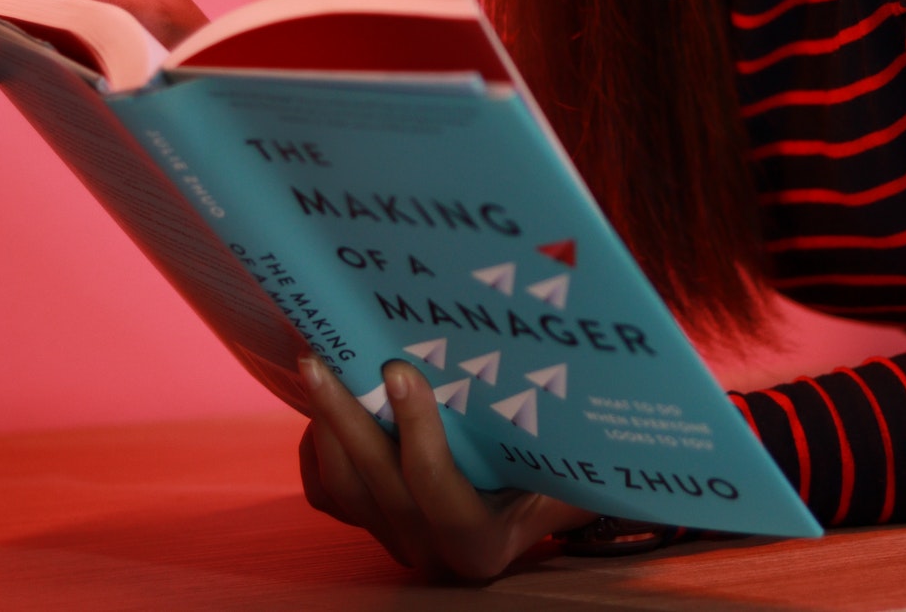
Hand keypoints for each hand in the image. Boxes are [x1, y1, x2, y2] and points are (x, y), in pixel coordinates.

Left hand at [298, 356, 592, 580]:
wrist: (536, 506)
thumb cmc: (560, 477)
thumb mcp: (571, 469)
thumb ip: (569, 444)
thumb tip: (589, 376)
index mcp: (484, 543)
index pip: (439, 491)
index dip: (417, 433)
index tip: (401, 371)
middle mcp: (433, 549)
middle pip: (376, 485)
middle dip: (347, 417)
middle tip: (326, 357)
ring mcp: (397, 539)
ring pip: (344, 488)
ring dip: (326, 426)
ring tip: (316, 365)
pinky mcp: (369, 526)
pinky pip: (328, 494)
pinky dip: (319, 449)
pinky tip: (320, 404)